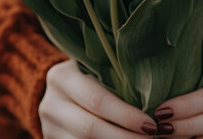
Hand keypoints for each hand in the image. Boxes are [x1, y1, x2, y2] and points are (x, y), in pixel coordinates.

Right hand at [39, 60, 155, 137]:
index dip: (126, 116)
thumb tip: (155, 98)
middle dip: (124, 137)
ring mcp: (48, 126)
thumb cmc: (89, 76)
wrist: (58, 92)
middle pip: (90, 128)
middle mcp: (50, 103)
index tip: (151, 124)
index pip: (97, 100)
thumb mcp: (96, 69)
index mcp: (62, 77)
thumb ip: (116, 79)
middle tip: (151, 138)